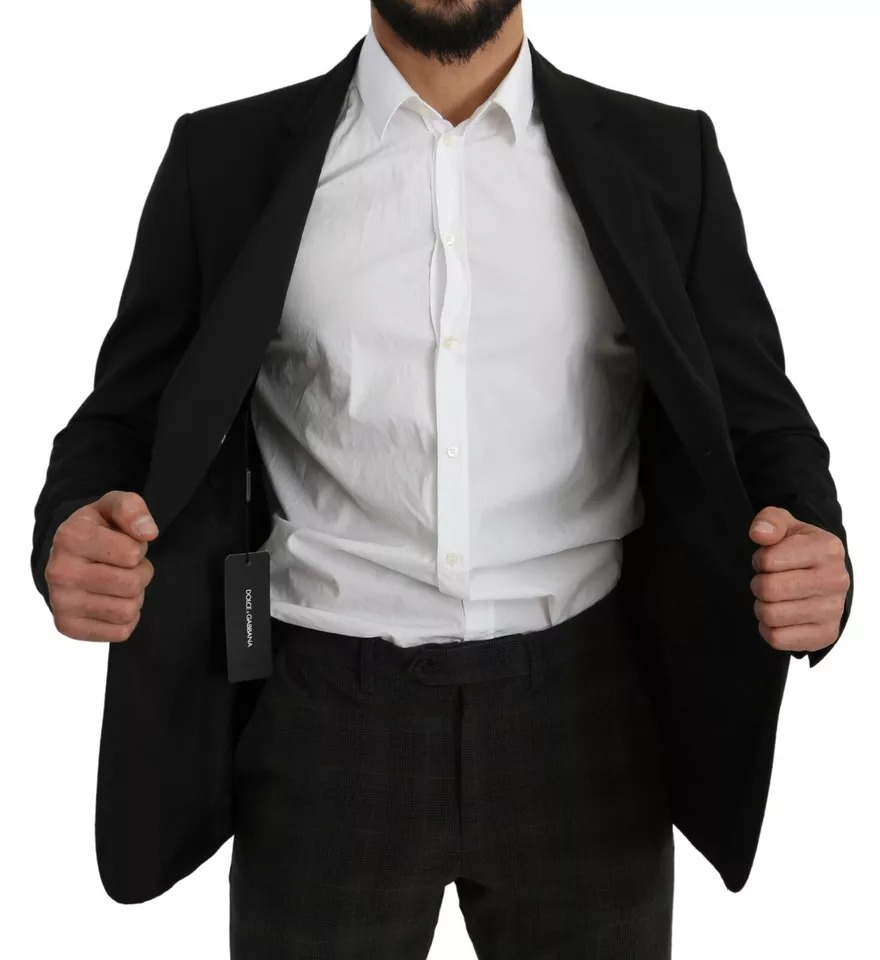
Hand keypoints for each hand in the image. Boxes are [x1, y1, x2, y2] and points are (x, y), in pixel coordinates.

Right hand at [45, 491, 158, 642]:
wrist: (69, 556)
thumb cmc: (99, 529)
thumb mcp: (113, 507)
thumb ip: (132, 508)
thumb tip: (148, 532)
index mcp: (70, 537)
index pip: (132, 554)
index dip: (138, 549)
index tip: (125, 545)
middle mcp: (60, 571)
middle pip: (131, 585)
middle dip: (140, 574)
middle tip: (128, 568)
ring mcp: (61, 602)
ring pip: (127, 611)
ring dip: (134, 597)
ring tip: (120, 583)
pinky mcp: (67, 626)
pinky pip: (120, 632)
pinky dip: (125, 619)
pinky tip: (112, 602)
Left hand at [749, 505, 848, 653]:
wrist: (823, 578)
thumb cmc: (798, 550)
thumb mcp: (786, 526)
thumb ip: (769, 520)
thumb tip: (760, 534)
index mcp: (828, 549)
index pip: (768, 560)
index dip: (760, 560)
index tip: (769, 560)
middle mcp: (836, 580)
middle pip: (768, 589)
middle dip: (759, 584)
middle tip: (768, 581)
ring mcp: (833, 610)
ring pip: (770, 615)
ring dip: (762, 607)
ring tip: (774, 598)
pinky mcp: (825, 635)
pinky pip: (777, 638)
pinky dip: (769, 629)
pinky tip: (780, 617)